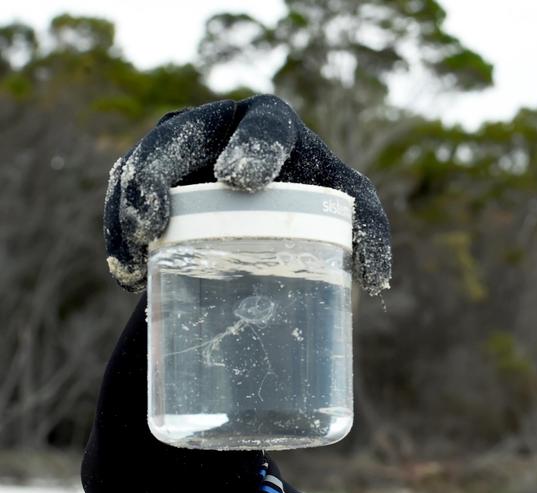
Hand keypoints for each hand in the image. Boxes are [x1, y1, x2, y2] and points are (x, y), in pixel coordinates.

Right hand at [104, 94, 391, 294]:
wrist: (261, 213)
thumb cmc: (312, 203)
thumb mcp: (346, 211)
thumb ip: (369, 232)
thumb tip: (376, 283)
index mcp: (273, 126)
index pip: (266, 125)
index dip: (253, 147)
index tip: (241, 180)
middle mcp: (216, 124)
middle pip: (179, 137)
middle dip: (162, 173)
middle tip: (160, 219)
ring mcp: (174, 146)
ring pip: (140, 166)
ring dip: (131, 209)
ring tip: (140, 251)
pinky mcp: (142, 173)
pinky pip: (120, 194)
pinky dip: (118, 231)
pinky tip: (130, 270)